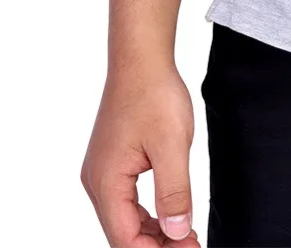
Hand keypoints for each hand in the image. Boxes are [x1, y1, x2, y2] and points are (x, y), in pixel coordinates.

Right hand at [82, 64, 199, 246]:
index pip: (125, 239)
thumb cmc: (154, 95)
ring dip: (153, 231)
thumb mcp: (172, 146)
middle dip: (156, 245)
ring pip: (125, 218)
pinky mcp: (113, 162)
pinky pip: (127, 200)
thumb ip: (174, 192)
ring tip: (185, 236)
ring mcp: (103, 172)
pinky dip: (148, 212)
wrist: (141, 61)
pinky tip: (171, 215)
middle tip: (192, 245)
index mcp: (106, 182)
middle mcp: (97, 182)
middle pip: (123, 232)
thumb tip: (177, 232)